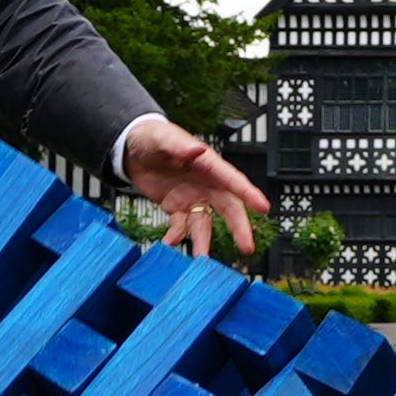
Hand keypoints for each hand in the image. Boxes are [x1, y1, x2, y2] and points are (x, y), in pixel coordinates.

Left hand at [119, 116, 272, 259]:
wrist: (132, 149)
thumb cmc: (152, 137)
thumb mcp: (163, 138)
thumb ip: (179, 145)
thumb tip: (197, 149)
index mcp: (208, 164)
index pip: (233, 180)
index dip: (249, 194)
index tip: (263, 208)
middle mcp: (206, 183)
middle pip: (228, 208)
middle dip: (238, 227)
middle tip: (247, 247)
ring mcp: (192, 197)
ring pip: (204, 223)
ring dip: (204, 240)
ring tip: (201, 258)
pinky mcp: (177, 207)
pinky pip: (181, 226)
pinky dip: (176, 236)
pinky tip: (168, 243)